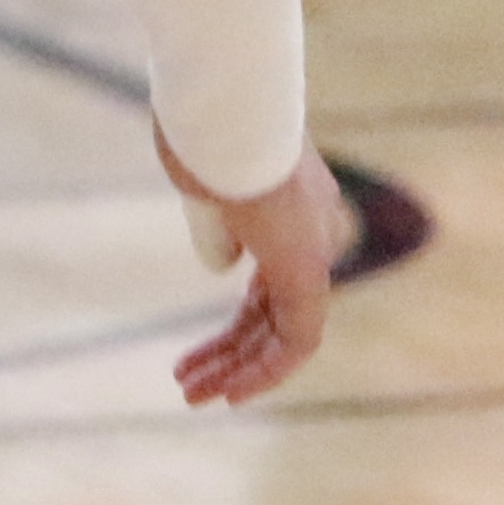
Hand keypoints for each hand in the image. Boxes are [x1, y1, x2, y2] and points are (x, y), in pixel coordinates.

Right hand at [162, 130, 347, 405]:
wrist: (227, 108)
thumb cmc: (208, 132)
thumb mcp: (209, 186)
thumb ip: (222, 228)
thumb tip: (226, 265)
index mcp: (294, 208)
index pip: (274, 282)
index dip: (243, 322)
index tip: (209, 350)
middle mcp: (314, 231)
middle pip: (274, 310)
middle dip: (231, 353)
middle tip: (189, 383)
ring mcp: (314, 249)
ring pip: (285, 330)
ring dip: (239, 369)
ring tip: (194, 396)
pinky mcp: (308, 268)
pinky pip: (299, 338)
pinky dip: (266, 370)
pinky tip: (232, 391)